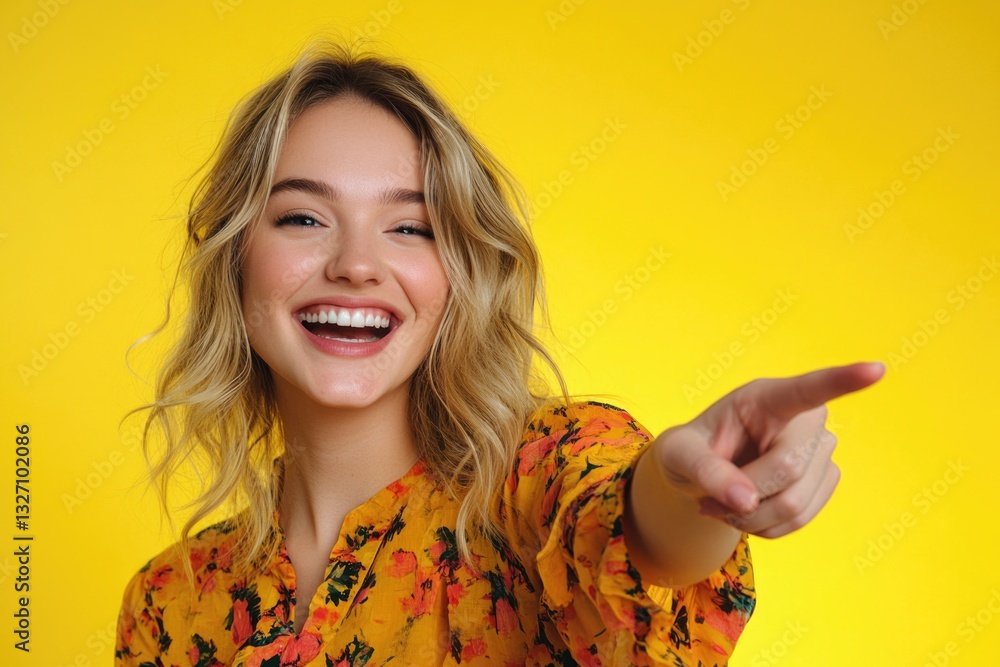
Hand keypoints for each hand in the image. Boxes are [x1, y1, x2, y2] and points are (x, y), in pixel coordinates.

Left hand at [653, 361, 884, 538]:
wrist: (699, 475)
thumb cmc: (688, 452)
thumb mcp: (678, 455)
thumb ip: (706, 471)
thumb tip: (745, 499)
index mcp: (765, 397)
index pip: (807, 388)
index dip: (842, 380)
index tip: (876, 369)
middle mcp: (802, 418)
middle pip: (789, 467)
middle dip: (745, 496)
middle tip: (710, 500)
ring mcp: (820, 448)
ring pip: (796, 501)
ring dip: (752, 518)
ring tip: (722, 506)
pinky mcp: (825, 478)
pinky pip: (802, 518)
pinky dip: (766, 527)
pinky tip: (745, 514)